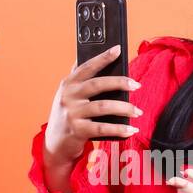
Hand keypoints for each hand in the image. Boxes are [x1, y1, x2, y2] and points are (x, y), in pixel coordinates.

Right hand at [43, 44, 143, 166]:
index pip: (87, 67)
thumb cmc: (68, 115)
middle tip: (137, 85)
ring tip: (138, 111)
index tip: (117, 49)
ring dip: (124, 108)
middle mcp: (69, 96)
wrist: (54, 143)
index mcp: (68, 84)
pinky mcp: (78, 131)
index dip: (102, 57)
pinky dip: (119, 129)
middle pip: (97, 84)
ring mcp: (72, 114)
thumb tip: (104, 60)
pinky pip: (102, 128)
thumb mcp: (69, 95)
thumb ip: (81, 80)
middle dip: (119, 83)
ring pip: (103, 107)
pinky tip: (131, 129)